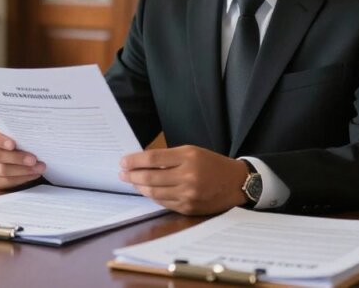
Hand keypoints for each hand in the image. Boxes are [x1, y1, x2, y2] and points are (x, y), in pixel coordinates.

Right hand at [0, 124, 45, 189]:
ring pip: (2, 170)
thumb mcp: (15, 132)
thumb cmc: (16, 138)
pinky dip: (21, 179)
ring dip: (22, 170)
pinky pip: (5, 182)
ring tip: (38, 168)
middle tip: (33, 160)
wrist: (15, 151)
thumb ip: (18, 132)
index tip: (13, 144)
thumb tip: (33, 136)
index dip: (0, 141)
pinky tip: (33, 175)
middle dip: (17, 158)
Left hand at [119, 145, 248, 214]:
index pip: (153, 158)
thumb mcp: (192, 152)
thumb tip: (142, 162)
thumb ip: (169, 157)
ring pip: (154, 192)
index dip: (134, 160)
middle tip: (122, 173)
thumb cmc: (212, 164)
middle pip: (150, 177)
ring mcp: (188, 194)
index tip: (123, 161)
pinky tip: (147, 191)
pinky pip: (163, 203)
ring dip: (139, 187)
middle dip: (132, 175)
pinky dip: (152, 196)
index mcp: (188, 157)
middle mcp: (188, 176)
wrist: (237, 183)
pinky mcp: (188, 208)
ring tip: (132, 182)